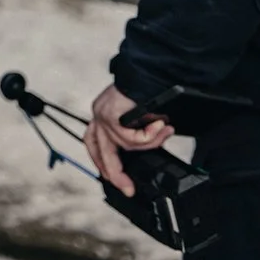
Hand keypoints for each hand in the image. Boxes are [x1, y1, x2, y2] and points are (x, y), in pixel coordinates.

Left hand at [84, 83, 173, 197]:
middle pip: (101, 152)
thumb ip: (137, 136)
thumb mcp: (140, 120)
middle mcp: (98, 116)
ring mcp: (102, 115)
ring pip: (124, 145)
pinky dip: (149, 135)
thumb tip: (145, 153)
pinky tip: (160, 125)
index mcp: (101, 117)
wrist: (150, 72)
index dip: (104, 164)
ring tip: (164, 131)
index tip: (116, 180)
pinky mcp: (111, 114)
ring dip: (149, 143)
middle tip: (128, 188)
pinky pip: (130, 137)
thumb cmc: (148, 92)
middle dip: (115, 173)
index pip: (95, 145)